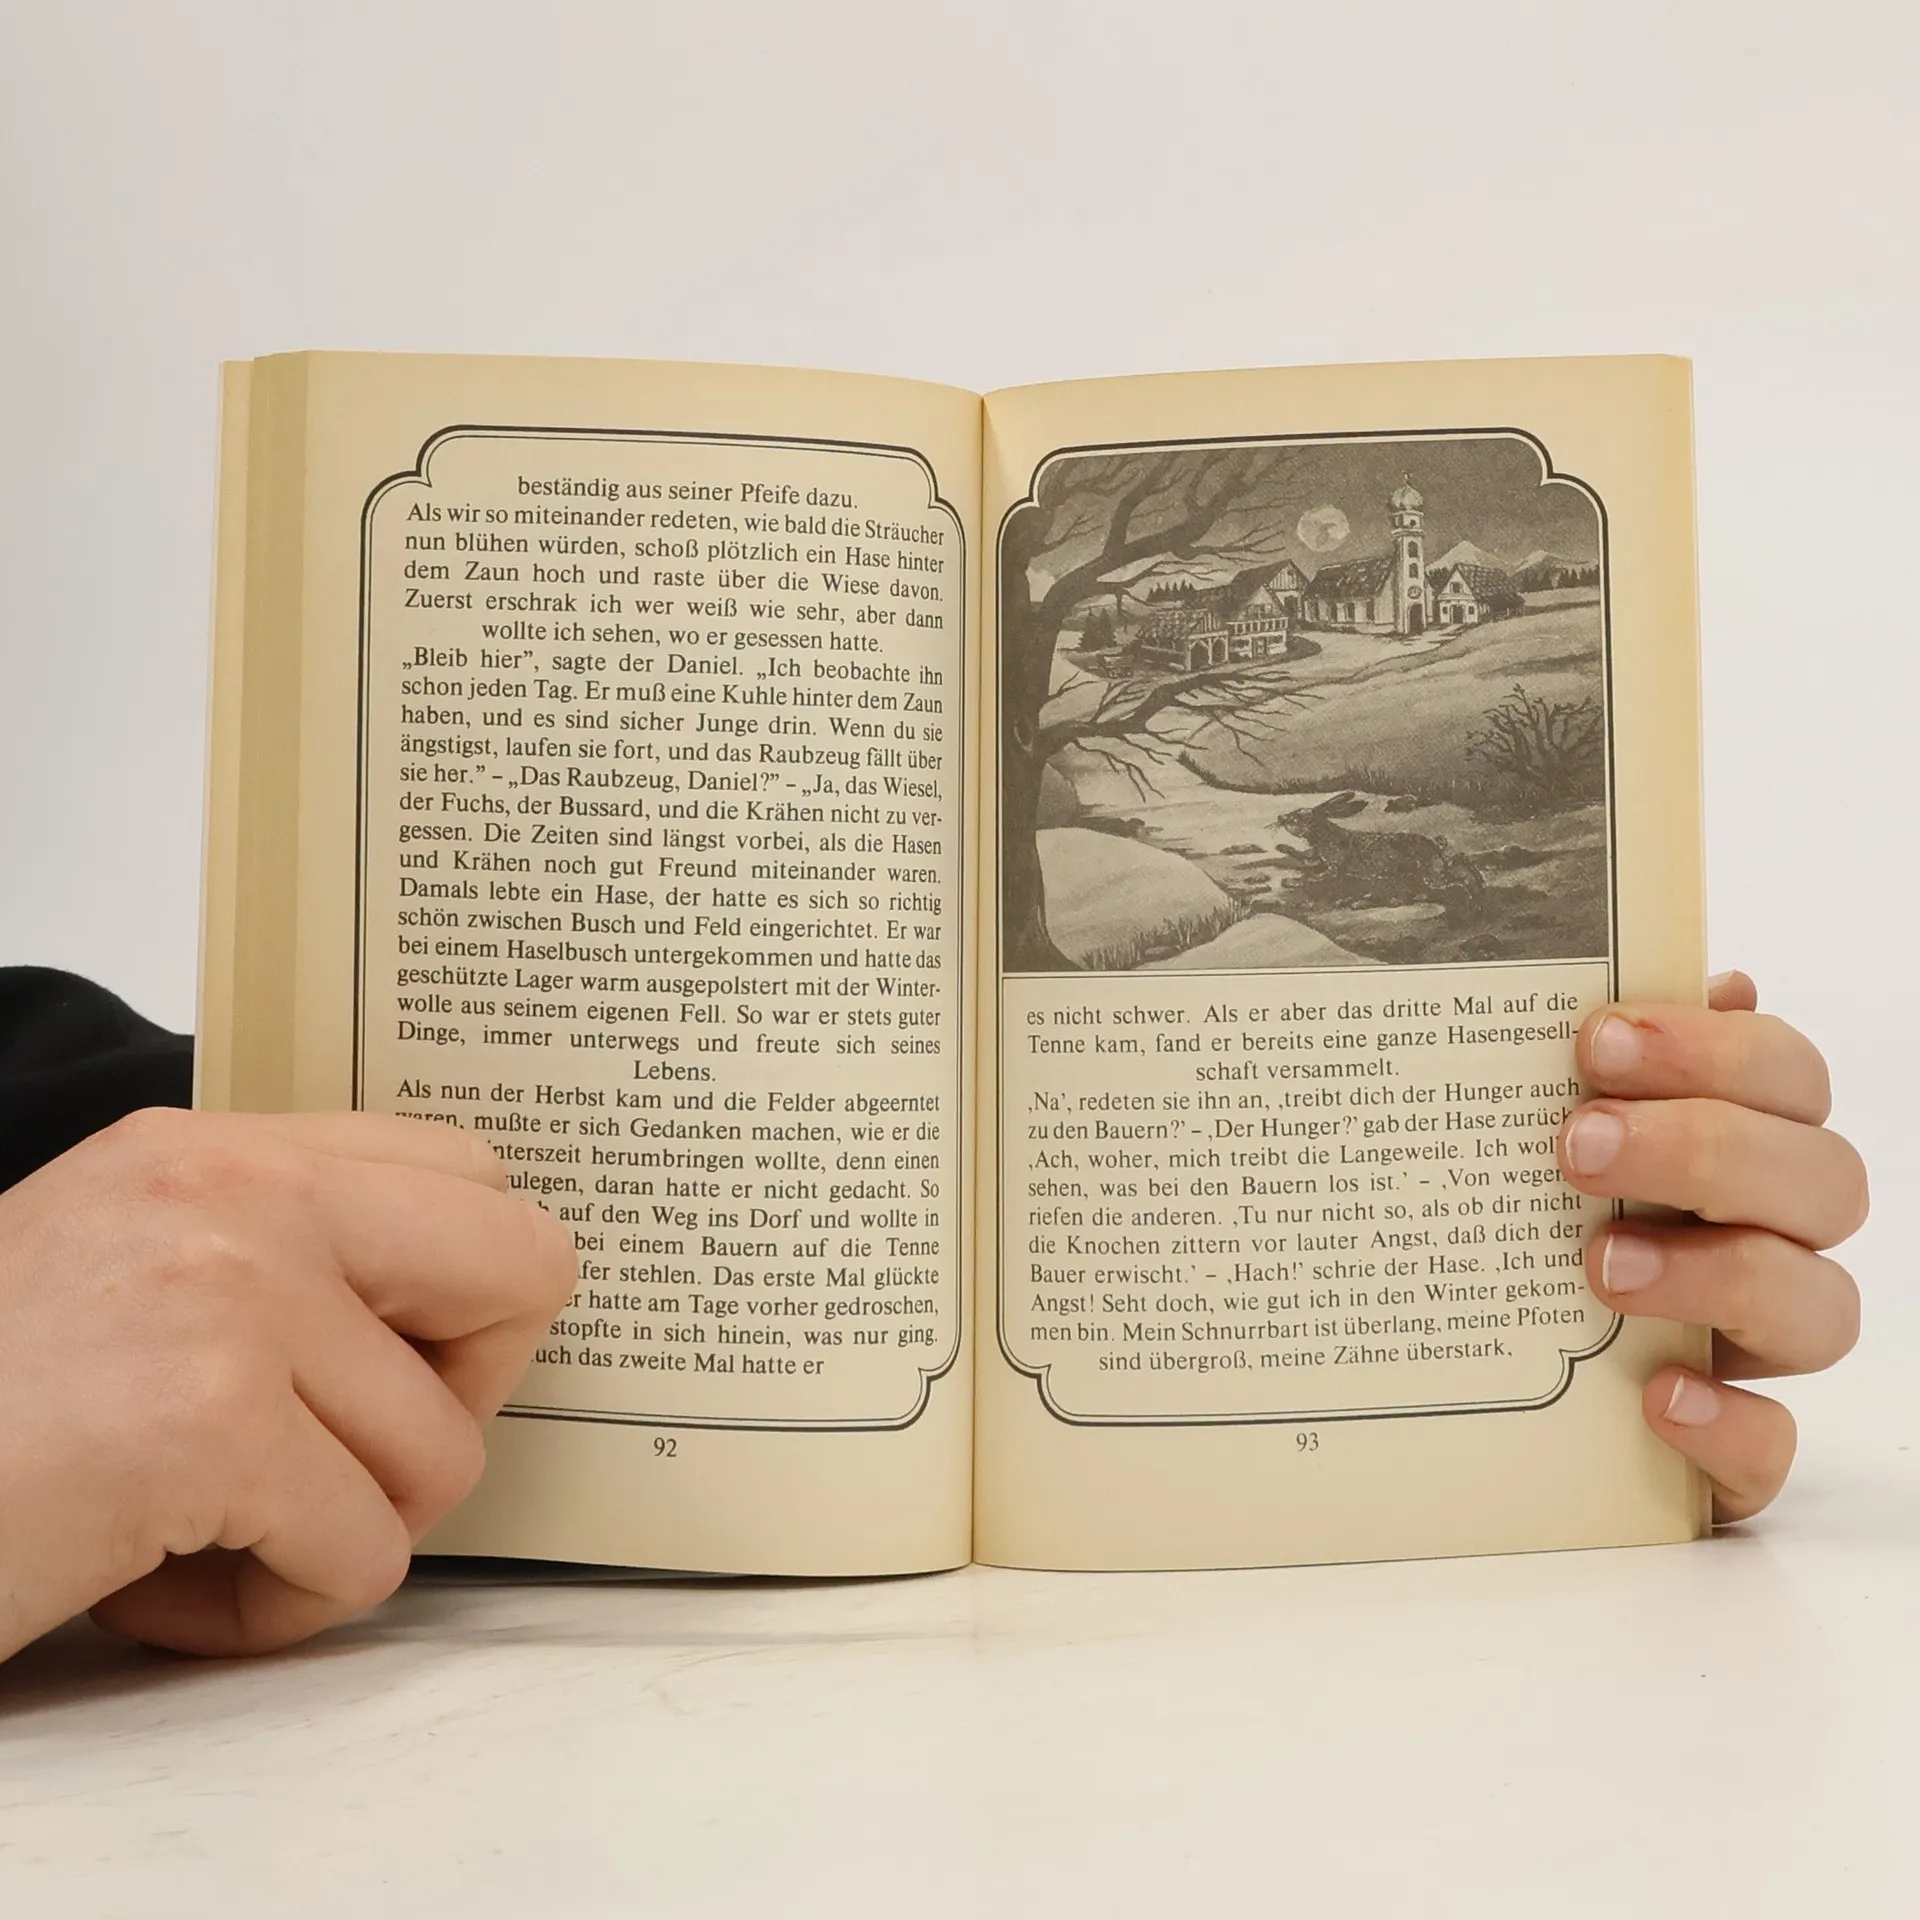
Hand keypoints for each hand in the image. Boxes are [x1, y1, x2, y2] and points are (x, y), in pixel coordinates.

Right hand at [0, 1108, 575, 1660]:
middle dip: (458, 1398)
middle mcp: (237, 1192)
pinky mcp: (207, 1420)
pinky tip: (154, 1589)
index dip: (466, 1296)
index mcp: (221, 1148)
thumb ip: (286, 1263)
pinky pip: (366, 1560)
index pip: (471, 1175)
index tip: (385, 1371)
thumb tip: (459, 1313)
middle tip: (337, 1455)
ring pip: (444, 1458)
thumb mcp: (132, 1275)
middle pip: (523, 1267)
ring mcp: (230, 1294)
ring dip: (334, 1536)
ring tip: (195, 1536)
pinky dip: (272, 1614)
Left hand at [1558, 972, 1865, 1522]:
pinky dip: (1727, 1423)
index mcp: (1743, 1145)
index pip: (1787, 1074)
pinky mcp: (1730, 1450)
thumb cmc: (1534, 1220)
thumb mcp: (1542, 1127)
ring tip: (1599, 1264)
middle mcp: (1771, 1239)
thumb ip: (1607, 1061)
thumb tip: (1699, 978)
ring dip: (1717, 1274)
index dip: (1711, 1049)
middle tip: (1574, 1146)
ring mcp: (1757, 1347)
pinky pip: (1771, 1449)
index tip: (1594, 1040)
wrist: (1491, 1381)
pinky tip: (1656, 1393)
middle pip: (1822, 1180)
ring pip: (1821, 1309)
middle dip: (1703, 1149)